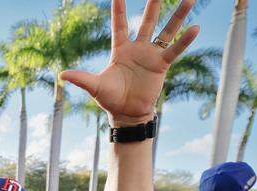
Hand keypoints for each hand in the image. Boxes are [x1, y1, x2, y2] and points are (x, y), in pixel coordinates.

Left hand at [61, 0, 199, 124]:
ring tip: (189, 0)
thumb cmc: (110, 99)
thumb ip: (81, 78)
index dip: (119, 9)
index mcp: (120, 50)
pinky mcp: (162, 65)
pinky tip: (195, 28)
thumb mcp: (95, 87)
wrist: (127, 113)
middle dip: (153, 4)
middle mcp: (137, 48)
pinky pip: (174, 50)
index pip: (119, 25)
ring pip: (166, 31)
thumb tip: (62, 75)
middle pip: (147, 21)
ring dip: (177, 16)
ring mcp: (151, 55)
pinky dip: (184, 40)